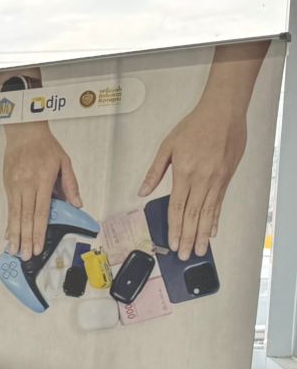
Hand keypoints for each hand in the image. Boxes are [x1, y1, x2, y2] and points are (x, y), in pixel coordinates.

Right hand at [3, 122, 81, 257]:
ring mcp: (15, 186)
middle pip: (25, 218)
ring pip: (15, 215)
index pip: (40, 212)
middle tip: (25, 256)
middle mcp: (27, 185)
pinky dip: (9, 223)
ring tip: (13, 250)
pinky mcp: (8, 185)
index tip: (37, 246)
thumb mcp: (65, 162)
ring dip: (14, 234)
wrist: (24, 133)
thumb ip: (71, 184)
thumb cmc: (46, 147)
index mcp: (43, 181)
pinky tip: (9, 234)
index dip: (38, 231)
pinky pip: (9, 208)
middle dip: (25, 239)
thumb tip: (77, 204)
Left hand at [138, 103, 245, 257]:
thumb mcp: (168, 146)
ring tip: (200, 250)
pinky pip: (220, 202)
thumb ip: (155, 171)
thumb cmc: (194, 127)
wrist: (223, 113)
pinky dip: (215, 218)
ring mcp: (217, 180)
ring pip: (208, 212)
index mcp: (184, 174)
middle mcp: (202, 180)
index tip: (172, 244)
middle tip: (185, 255)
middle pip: (193, 215)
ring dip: (203, 233)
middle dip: (188, 237)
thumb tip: (142, 191)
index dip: (175, 228)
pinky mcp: (226, 178)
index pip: (178, 208)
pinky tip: (213, 231)